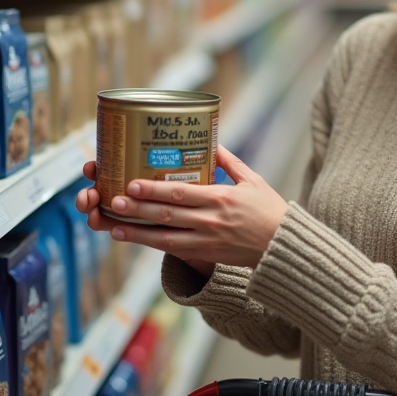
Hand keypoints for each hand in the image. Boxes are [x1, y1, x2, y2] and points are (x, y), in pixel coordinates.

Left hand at [74, 145, 289, 270]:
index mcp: (221, 199)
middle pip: (168, 215)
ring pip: (165, 238)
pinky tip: (134, 239)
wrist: (282, 247)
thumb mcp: (252, 180)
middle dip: (139, 208)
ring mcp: (206, 241)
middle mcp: (210, 221)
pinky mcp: (205, 255)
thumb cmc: (269, 210)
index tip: (133, 183)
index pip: (182, 193)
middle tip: (115, 200)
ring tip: (115, 225)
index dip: (155, 189)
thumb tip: (210, 140)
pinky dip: (152, 245)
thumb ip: (229, 162)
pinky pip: (174, 250)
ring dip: (138, 232)